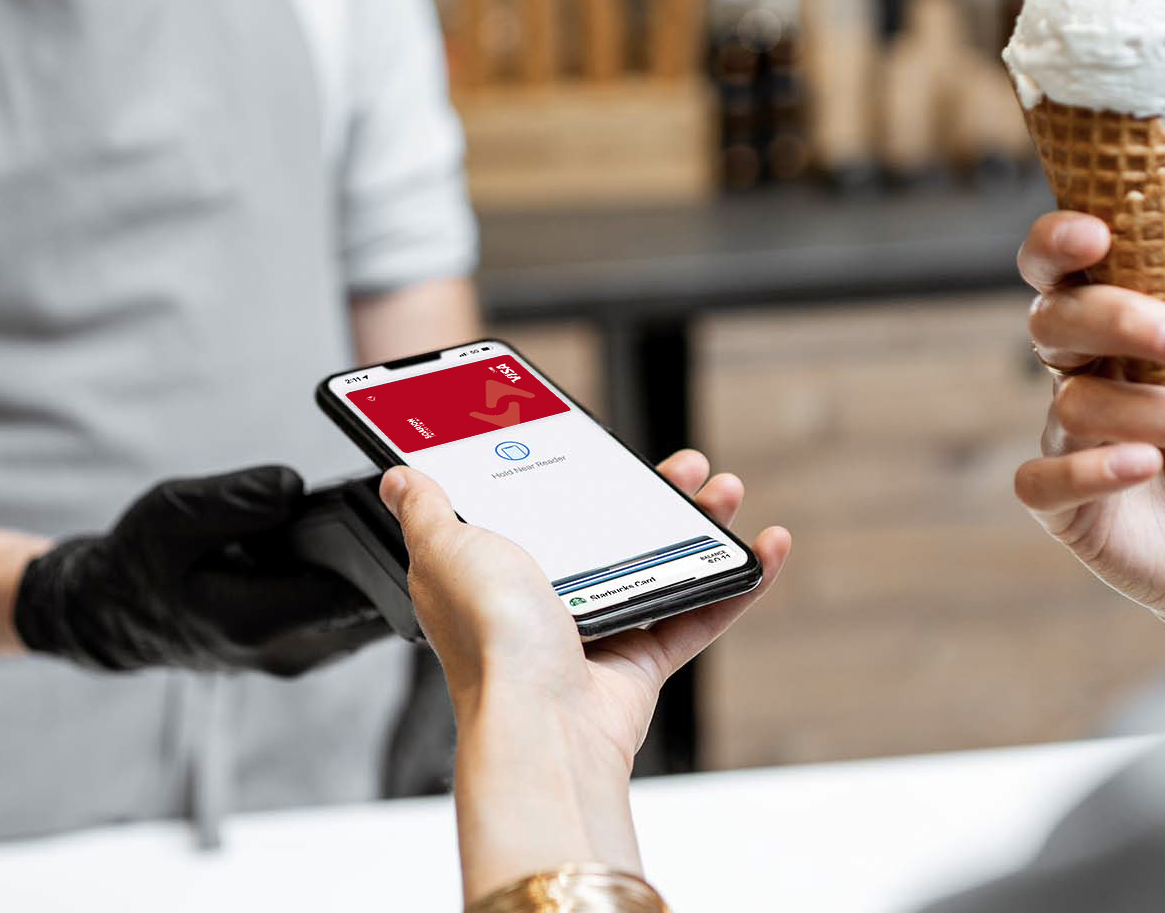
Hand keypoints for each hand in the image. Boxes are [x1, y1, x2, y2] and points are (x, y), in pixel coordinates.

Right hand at [14, 466, 387, 674]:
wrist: (114, 615)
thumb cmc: (139, 561)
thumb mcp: (171, 514)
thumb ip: (233, 501)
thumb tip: (292, 488)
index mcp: (252, 620)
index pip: (345, 594)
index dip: (376, 552)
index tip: (393, 511)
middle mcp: (283, 650)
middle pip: (366, 608)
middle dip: (387, 561)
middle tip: (402, 513)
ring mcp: (295, 656)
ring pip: (364, 617)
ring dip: (377, 575)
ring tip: (381, 525)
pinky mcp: (301, 649)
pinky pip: (348, 619)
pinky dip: (358, 585)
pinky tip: (355, 548)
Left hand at [380, 450, 790, 779]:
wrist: (540, 720)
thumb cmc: (491, 640)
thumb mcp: (447, 547)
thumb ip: (428, 510)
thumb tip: (400, 477)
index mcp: (496, 572)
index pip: (538, 510)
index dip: (572, 476)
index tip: (605, 444)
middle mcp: (545, 603)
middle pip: (611, 533)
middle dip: (653, 492)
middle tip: (684, 464)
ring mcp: (596, 633)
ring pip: (660, 567)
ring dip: (700, 526)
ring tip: (724, 491)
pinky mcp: (641, 664)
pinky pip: (698, 614)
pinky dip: (736, 583)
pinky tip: (763, 550)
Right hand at [1016, 194, 1164, 647]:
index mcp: (1113, 338)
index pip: (1059, 275)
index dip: (1056, 245)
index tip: (1095, 231)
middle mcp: (1080, 382)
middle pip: (1052, 324)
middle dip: (1117, 320)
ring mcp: (1066, 444)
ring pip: (1072, 403)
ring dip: (1157, 413)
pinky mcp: (1063, 509)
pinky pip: (1043, 479)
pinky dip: (1091, 469)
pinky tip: (1144, 468)